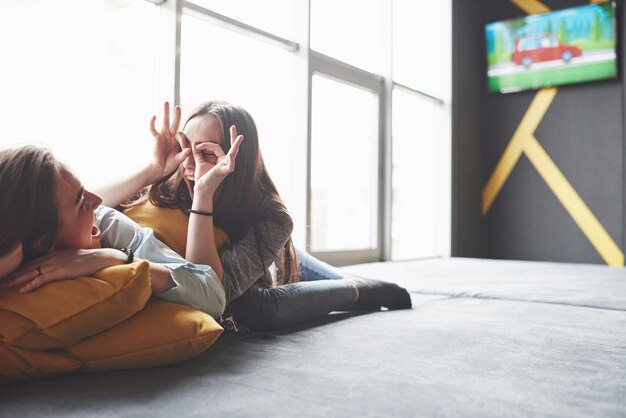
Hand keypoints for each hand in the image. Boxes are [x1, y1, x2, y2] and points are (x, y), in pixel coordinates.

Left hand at [0, 248, 124, 292]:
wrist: (104, 257)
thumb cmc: (91, 260)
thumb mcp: (74, 259)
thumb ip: (63, 263)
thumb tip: (58, 271)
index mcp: (54, 255)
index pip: (32, 262)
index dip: (19, 268)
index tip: (8, 274)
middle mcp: (52, 258)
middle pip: (27, 266)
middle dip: (12, 274)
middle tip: (0, 281)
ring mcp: (56, 264)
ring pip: (31, 272)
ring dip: (16, 279)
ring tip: (4, 285)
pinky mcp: (62, 271)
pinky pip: (43, 278)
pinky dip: (32, 283)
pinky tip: (23, 289)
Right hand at [148, 102, 190, 181]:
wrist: (159, 169)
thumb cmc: (169, 165)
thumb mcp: (179, 159)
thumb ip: (184, 155)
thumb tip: (188, 150)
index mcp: (176, 141)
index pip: (181, 131)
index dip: (183, 133)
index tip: (186, 133)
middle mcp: (170, 136)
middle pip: (174, 122)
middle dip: (175, 114)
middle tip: (177, 105)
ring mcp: (162, 136)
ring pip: (164, 121)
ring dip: (166, 112)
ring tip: (166, 102)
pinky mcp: (155, 138)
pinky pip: (152, 128)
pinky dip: (152, 122)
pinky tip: (154, 116)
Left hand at [193, 125, 243, 195]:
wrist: (201, 189)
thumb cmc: (202, 177)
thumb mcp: (199, 162)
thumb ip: (198, 153)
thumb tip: (195, 142)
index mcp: (221, 160)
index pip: (216, 147)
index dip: (206, 144)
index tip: (197, 145)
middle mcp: (226, 162)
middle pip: (229, 147)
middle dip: (233, 138)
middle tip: (233, 127)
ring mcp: (227, 167)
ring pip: (232, 153)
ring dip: (236, 145)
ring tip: (240, 136)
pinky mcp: (223, 172)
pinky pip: (229, 166)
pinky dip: (230, 161)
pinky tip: (231, 156)